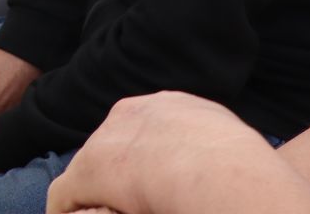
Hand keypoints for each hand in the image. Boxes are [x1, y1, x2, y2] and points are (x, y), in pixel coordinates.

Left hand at [48, 93, 309, 213]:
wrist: (216, 172)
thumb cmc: (243, 171)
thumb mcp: (239, 149)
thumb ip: (221, 152)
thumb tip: (243, 172)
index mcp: (174, 106)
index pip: (150, 128)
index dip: (150, 157)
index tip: (155, 178)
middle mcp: (135, 113)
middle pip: (115, 143)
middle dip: (117, 171)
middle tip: (127, 201)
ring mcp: (107, 140)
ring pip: (89, 169)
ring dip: (94, 195)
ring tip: (102, 212)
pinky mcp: (86, 171)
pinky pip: (66, 195)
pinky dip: (68, 211)